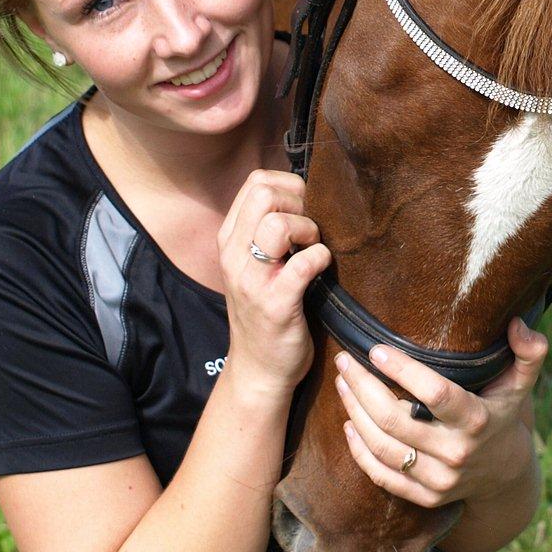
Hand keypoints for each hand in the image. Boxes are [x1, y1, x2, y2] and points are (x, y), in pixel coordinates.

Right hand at [217, 170, 330, 396]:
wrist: (258, 370)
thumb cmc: (264, 311)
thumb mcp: (253, 264)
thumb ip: (266, 229)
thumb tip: (302, 193)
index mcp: (230, 240)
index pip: (255, 182)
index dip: (289, 186)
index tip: (302, 209)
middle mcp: (234, 256)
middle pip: (264, 194)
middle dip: (298, 202)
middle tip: (309, 229)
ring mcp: (252, 281)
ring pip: (278, 225)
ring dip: (308, 229)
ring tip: (313, 247)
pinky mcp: (275, 304)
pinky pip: (303, 264)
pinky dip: (320, 258)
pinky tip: (322, 268)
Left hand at [334, 317, 547, 508]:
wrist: (506, 474)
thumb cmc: (503, 414)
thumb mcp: (521, 383)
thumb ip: (528, 352)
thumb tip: (517, 322)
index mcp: (477, 420)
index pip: (435, 393)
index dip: (403, 370)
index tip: (375, 349)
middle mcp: (456, 452)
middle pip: (396, 419)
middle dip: (363, 386)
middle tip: (344, 360)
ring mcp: (439, 479)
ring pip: (383, 446)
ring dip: (355, 412)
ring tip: (342, 383)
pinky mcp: (424, 496)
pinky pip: (382, 475)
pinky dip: (359, 449)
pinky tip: (347, 422)